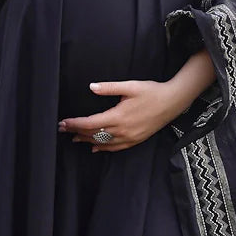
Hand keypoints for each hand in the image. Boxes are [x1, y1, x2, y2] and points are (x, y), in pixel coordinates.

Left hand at [58, 80, 181, 151]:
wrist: (173, 102)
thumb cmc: (152, 92)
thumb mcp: (130, 86)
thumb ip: (109, 88)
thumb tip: (91, 87)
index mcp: (118, 116)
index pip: (90, 123)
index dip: (75, 124)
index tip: (63, 123)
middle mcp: (122, 130)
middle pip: (94, 134)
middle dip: (76, 132)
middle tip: (62, 130)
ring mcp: (129, 137)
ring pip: (103, 143)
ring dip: (87, 140)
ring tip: (74, 138)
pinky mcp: (136, 140)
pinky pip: (115, 148)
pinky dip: (103, 148)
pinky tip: (95, 147)